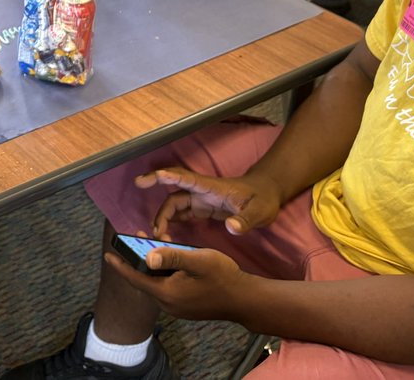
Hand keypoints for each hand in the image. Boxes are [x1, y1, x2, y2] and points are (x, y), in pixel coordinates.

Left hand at [104, 243, 248, 320]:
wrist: (245, 300)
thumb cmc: (223, 277)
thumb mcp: (198, 260)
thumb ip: (173, 256)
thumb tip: (147, 256)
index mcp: (167, 293)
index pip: (135, 278)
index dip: (120, 265)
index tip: (107, 255)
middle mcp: (168, 304)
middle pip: (145, 280)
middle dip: (139, 259)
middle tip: (139, 237)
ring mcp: (178, 307)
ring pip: (157, 283)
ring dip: (155, 264)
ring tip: (159, 242)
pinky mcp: (186, 307)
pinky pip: (168, 288)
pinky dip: (165, 272)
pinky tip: (175, 258)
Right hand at [135, 168, 282, 237]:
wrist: (268, 194)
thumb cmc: (263, 199)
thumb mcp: (259, 211)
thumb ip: (245, 220)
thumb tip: (232, 227)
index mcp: (211, 187)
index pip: (185, 179)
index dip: (167, 178)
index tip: (148, 179)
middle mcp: (202, 191)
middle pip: (174, 193)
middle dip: (158, 199)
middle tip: (146, 211)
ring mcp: (202, 199)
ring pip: (175, 203)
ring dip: (164, 216)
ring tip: (157, 235)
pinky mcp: (203, 207)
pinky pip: (182, 212)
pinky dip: (172, 220)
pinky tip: (166, 232)